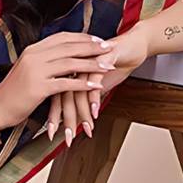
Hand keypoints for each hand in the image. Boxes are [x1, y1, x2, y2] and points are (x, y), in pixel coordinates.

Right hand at [0, 31, 116, 130]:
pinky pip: (66, 83)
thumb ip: (42, 60)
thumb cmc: (13, 92)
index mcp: (32, 50)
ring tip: (107, 66)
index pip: (62, 38)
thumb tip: (60, 57)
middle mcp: (34, 56)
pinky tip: (96, 85)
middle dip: (92, 47)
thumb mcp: (26, 69)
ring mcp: (36, 71)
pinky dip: (83, 84)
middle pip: (69, 47)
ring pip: (71, 63)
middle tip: (109, 48)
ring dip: (92, 64)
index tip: (98, 39)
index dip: (82, 37)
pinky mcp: (39, 88)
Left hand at [45, 23, 151, 144]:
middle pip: (64, 95)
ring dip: (82, 113)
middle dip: (65, 120)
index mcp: (68, 70)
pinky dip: (94, 97)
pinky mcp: (101, 59)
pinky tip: (95, 111)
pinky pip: (95, 80)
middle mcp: (74, 66)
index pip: (56, 96)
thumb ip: (85, 99)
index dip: (54, 116)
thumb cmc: (113, 64)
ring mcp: (86, 61)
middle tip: (67, 138)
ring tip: (85, 129)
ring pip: (78, 90)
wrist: (132, 44)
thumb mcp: (96, 85)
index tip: (51, 133)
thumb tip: (77, 117)